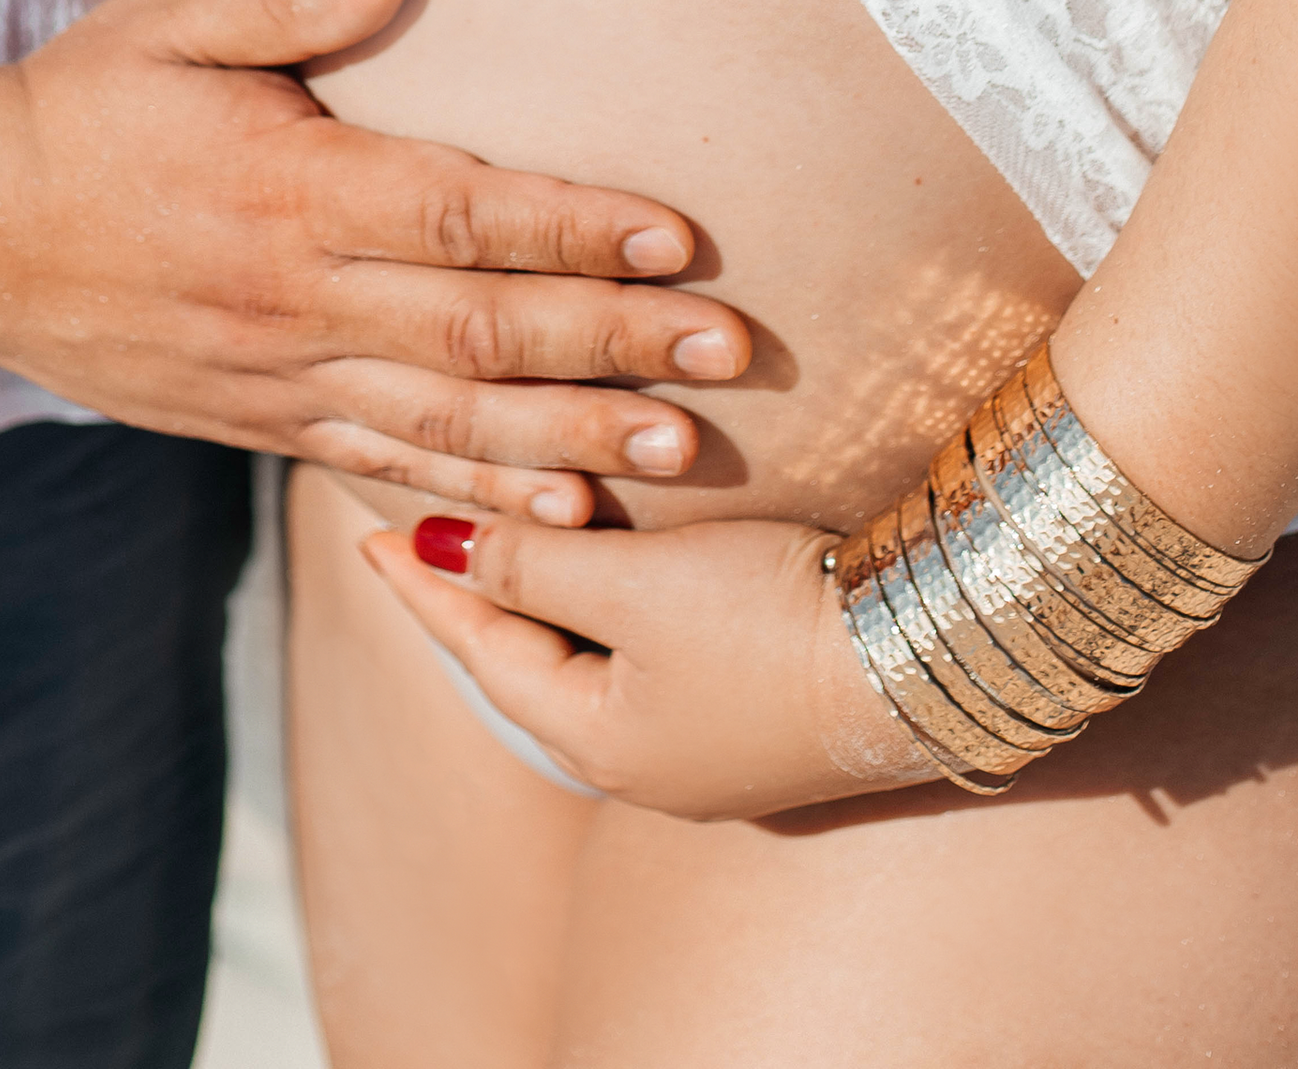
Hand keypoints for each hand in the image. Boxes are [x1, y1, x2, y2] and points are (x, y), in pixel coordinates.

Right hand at [0, 0, 751, 519]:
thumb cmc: (83, 102)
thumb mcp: (173, 19)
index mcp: (289, 191)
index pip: (460, 216)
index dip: (575, 229)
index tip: (680, 236)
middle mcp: (294, 297)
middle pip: (480, 335)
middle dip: (615, 346)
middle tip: (730, 356)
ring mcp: (277, 376)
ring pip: (447, 425)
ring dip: (573, 442)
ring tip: (680, 455)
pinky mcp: (257, 421)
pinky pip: (383, 467)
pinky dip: (477, 493)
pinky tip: (558, 510)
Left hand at [362, 505, 947, 817]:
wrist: (926, 656)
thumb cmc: (770, 620)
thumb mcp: (637, 583)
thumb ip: (537, 561)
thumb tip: (445, 546)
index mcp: (597, 739)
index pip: (481, 647)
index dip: (426, 584)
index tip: (371, 536)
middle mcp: (645, 762)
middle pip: (533, 661)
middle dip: (483, 594)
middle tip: (429, 534)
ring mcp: (708, 750)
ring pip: (594, 659)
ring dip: (551, 596)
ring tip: (510, 543)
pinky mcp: (760, 718)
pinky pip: (650, 659)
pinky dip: (613, 608)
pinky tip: (616, 571)